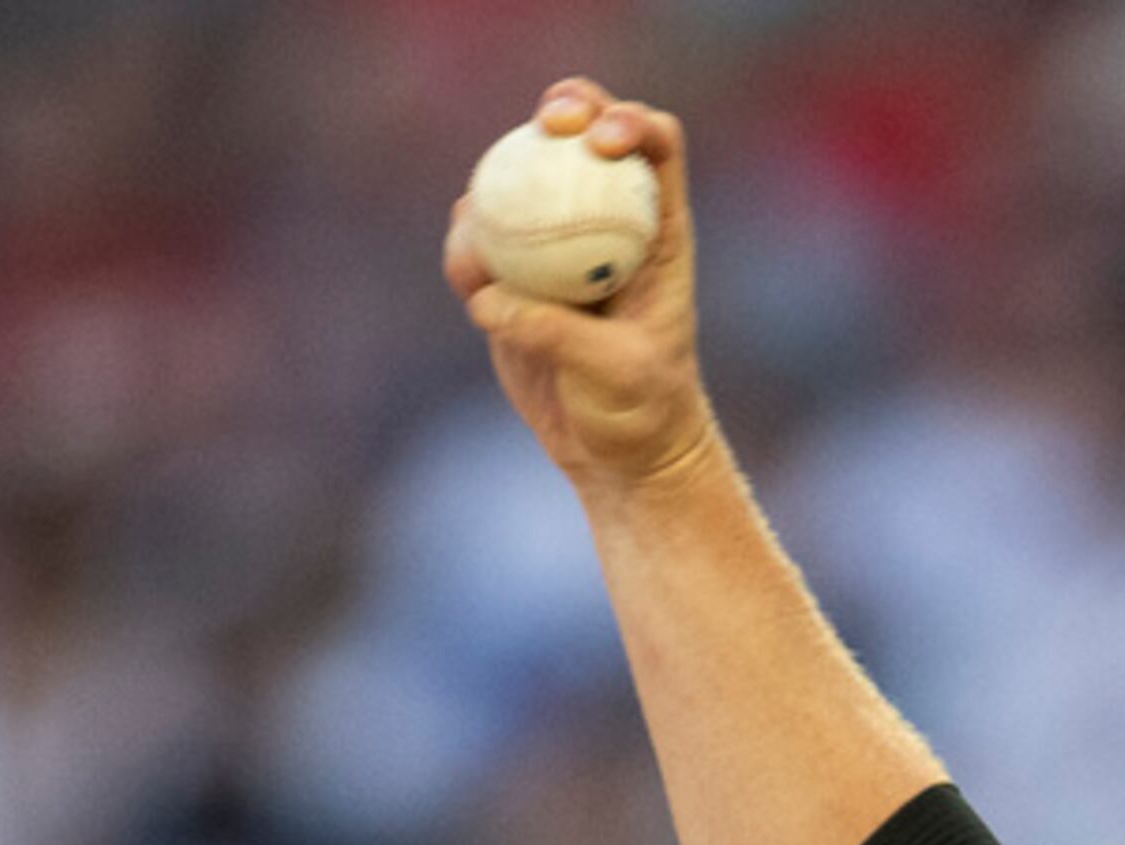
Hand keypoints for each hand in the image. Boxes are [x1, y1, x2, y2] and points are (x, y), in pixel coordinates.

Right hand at [446, 80, 719, 495]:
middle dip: (564, 109)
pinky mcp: (513, 279)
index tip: (599, 141)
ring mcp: (556, 246)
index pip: (655, 148)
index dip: (629, 122)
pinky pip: (479, 244)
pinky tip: (469, 270)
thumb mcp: (616, 374)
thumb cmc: (642, 412)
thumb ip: (558, 333)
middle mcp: (608, 224)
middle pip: (582, 138)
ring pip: (519, 182)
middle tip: (545, 126)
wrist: (617, 455)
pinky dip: (467, 248)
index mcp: (657, 233)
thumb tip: (492, 298)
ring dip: (497, 186)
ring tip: (486, 239)